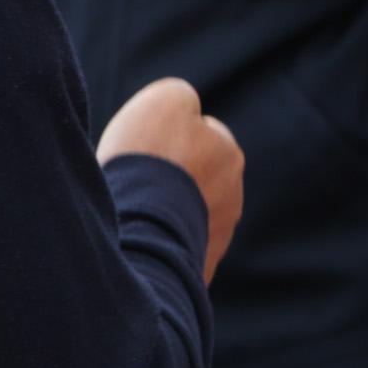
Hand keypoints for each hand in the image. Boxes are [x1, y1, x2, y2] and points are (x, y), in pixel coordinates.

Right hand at [96, 77, 243, 280]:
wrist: (141, 223)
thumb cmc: (151, 156)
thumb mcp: (166, 100)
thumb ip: (181, 98)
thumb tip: (185, 110)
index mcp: (230, 155)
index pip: (204, 133)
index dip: (169, 133)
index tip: (146, 143)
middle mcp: (233, 197)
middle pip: (195, 177)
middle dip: (171, 176)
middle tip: (138, 177)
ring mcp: (217, 237)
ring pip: (185, 215)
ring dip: (164, 210)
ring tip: (134, 209)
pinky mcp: (197, 269)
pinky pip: (173, 248)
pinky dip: (157, 241)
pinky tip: (138, 237)